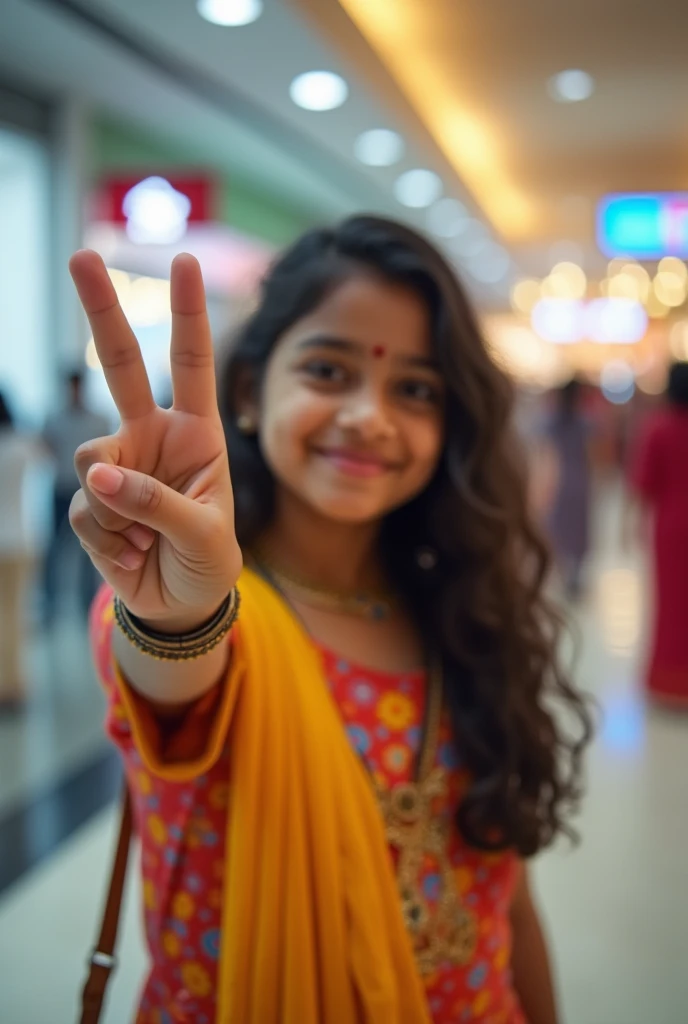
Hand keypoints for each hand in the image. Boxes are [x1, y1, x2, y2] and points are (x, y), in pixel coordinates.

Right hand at [68, 251, 241, 630]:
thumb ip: (155, 502)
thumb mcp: (202, 534)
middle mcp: (152, 437)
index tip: (186, 261)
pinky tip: (131, 555)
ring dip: (117, 508)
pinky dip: (108, 541)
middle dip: (102, 311)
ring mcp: (117, 466)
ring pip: (90, 459)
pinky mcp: (89, 501)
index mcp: (196, 433)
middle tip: (82, 255)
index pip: (192, 364)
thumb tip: (94, 472)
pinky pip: (83, 510)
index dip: (189, 314)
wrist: (180, 605)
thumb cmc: (208, 562)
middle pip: (121, 365)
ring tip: (146, 541)